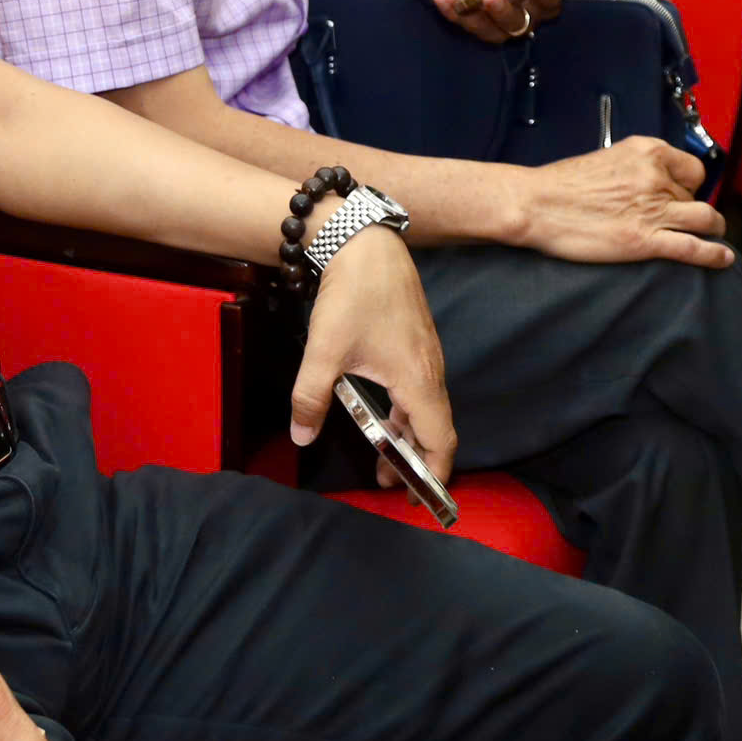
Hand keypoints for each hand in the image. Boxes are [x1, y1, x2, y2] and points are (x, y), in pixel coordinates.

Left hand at [290, 222, 456, 488]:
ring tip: (383, 456)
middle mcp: (430, 370)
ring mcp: (426, 354)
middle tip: (391, 485)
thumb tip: (301, 436)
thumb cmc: (352, 296)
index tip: (421, 498)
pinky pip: (419, 388)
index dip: (433, 474)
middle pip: (435, 429)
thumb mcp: (324, 350)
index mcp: (417, 380)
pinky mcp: (417, 342)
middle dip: (415, 461)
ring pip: (426, 408)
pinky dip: (406, 411)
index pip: (440, 441)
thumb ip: (310, 397)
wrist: (365, 242)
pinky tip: (382, 414)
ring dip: (408, 435)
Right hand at [497, 140, 730, 269]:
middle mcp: (656, 177)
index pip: (692, 169)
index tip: (682, 194)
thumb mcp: (605, 159)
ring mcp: (653, 210)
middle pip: (695, 196)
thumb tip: (651, 186)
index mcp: (646, 152)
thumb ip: (635, 169)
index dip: (689, 184)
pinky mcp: (646, 240)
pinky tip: (722, 258)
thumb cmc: (560, 184)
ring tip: (712, 235)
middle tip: (676, 218)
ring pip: (706, 219)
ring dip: (712, 228)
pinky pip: (693, 247)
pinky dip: (712, 254)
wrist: (536, 204)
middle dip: (689, 209)